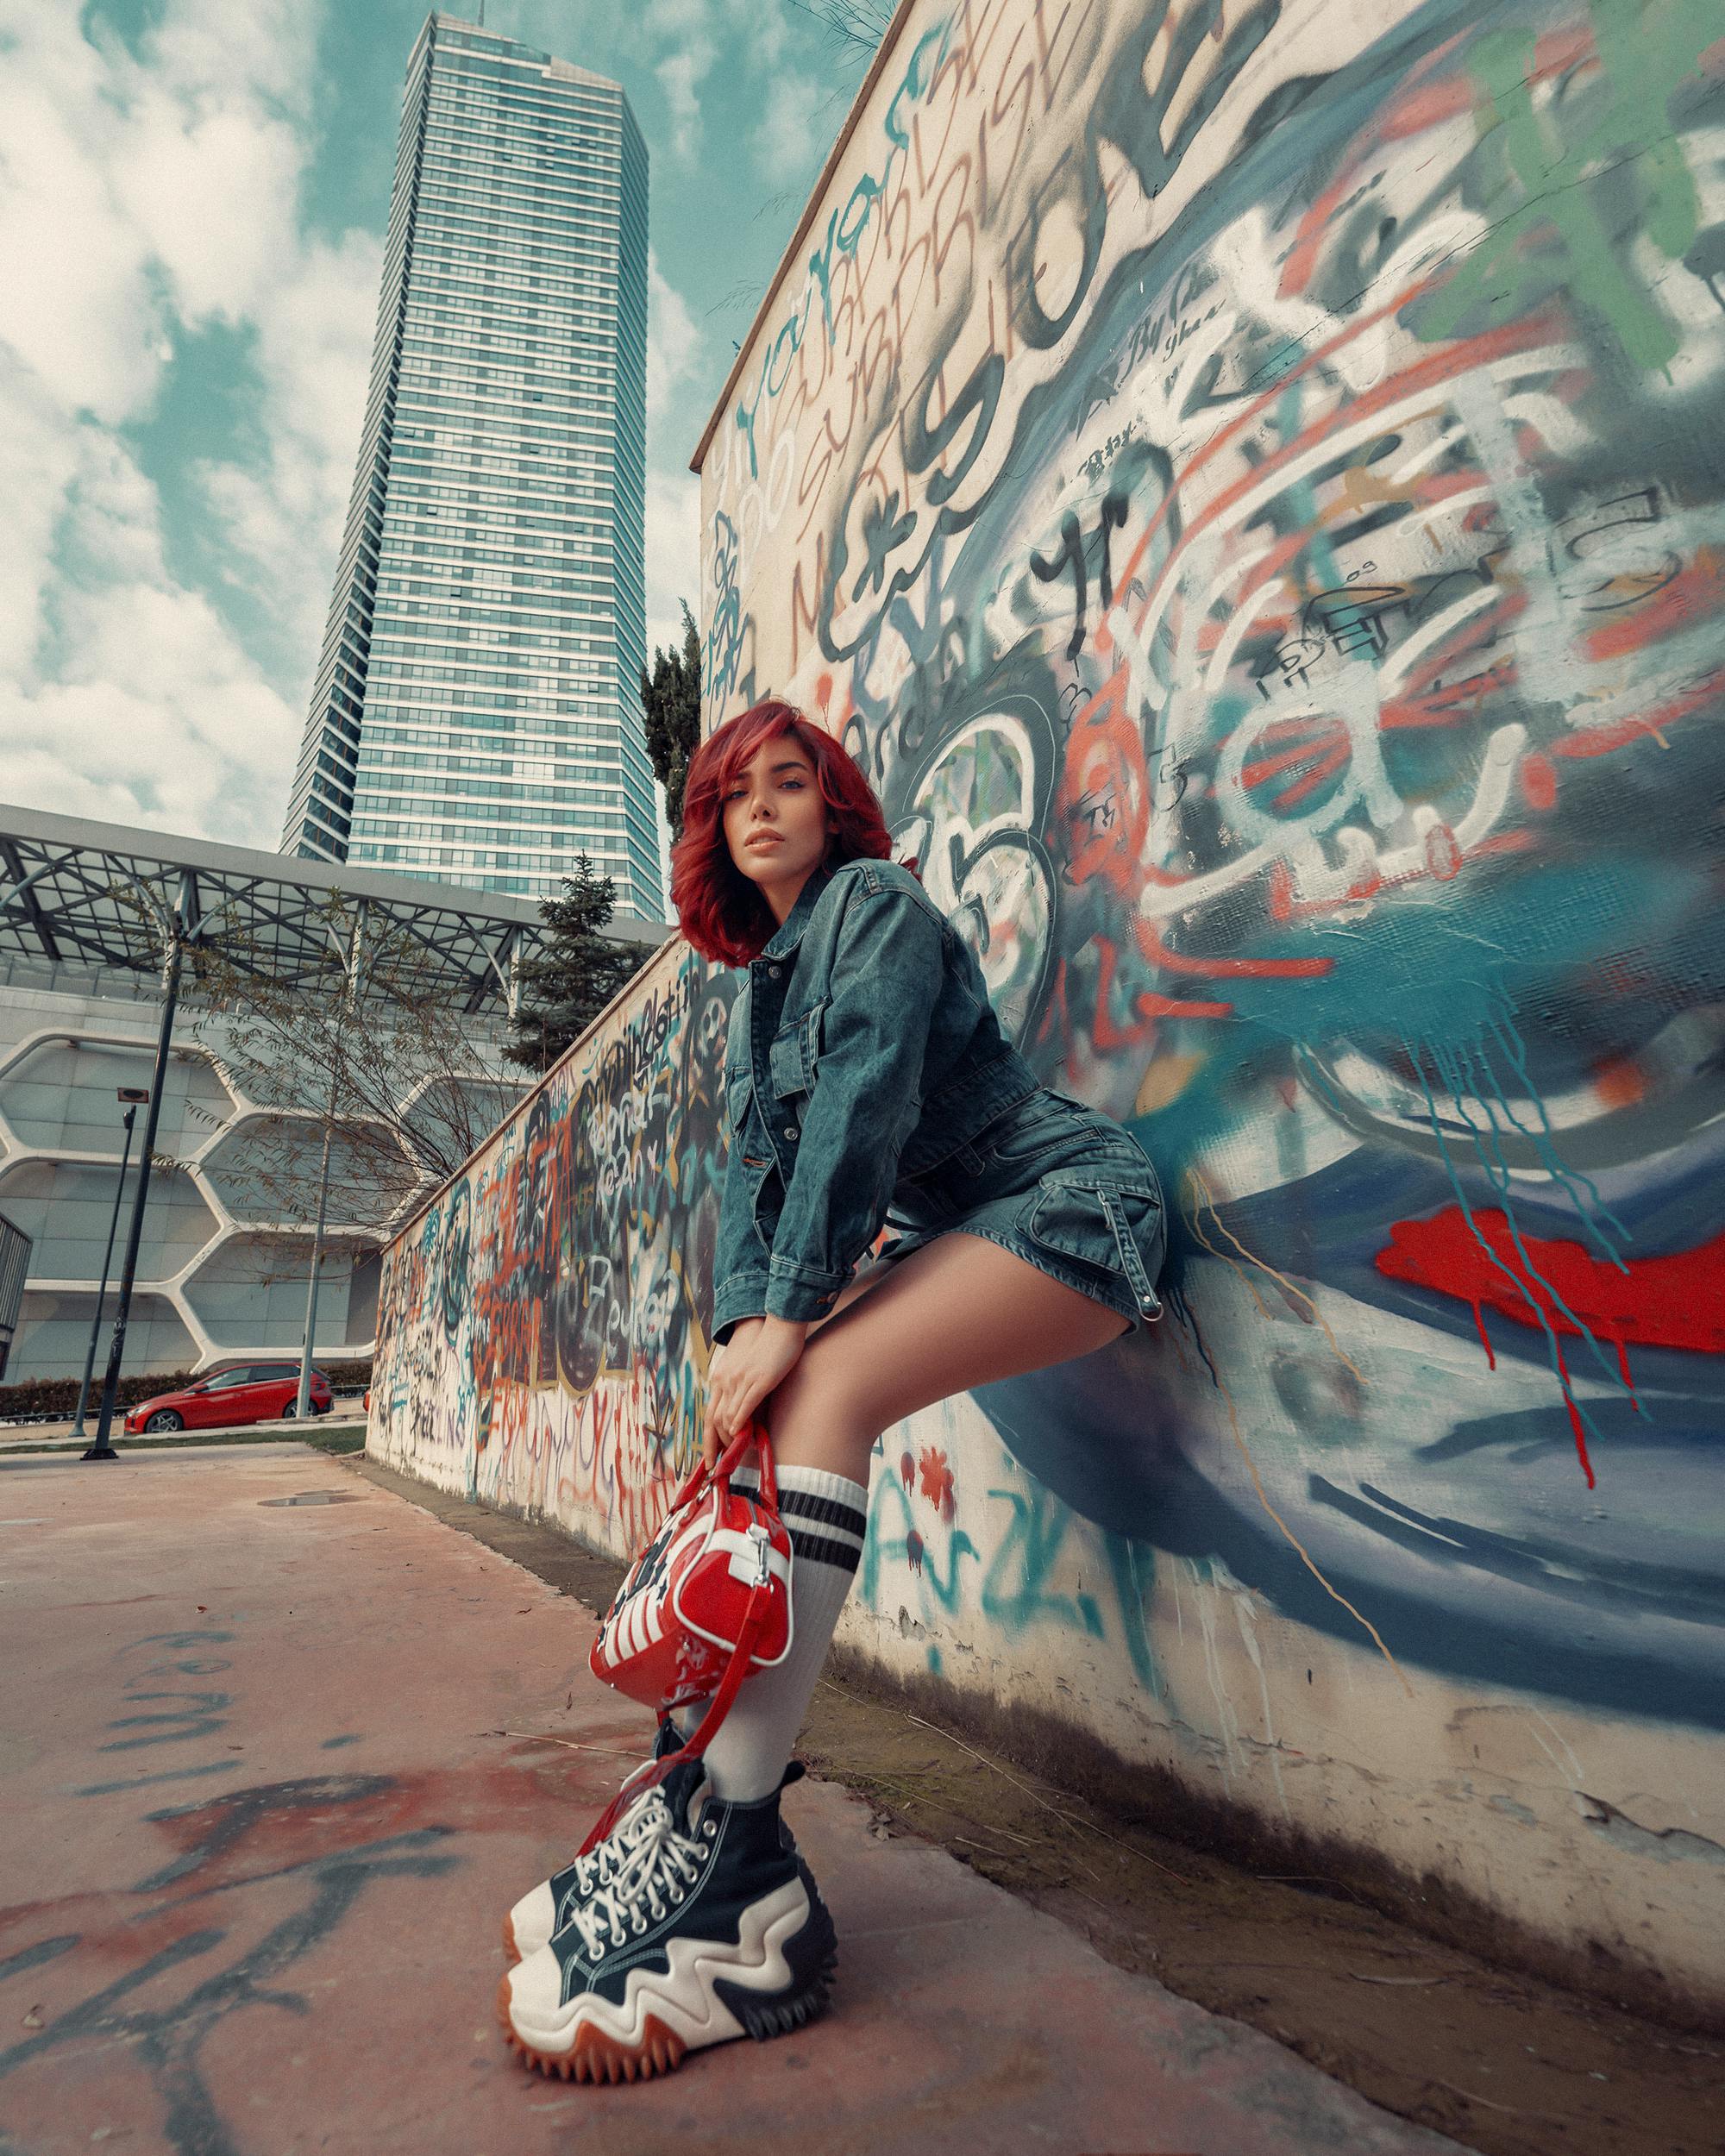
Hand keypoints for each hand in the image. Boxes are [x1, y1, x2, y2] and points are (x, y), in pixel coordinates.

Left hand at [702, 1315, 808, 1467]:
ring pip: (728, 1416)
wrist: (779, 1328)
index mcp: (722, 1379)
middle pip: (714, 1420)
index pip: (710, 1415)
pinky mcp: (759, 1381)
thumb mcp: (749, 1372)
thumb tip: (744, 1416)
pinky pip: (745, 1406)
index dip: (708, 1439)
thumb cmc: (767, 1350)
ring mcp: (742, 1381)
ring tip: (736, 1452)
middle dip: (714, 1446)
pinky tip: (741, 1434)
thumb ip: (743, 1391)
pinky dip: (741, 1423)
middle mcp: (727, 1380)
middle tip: (718, 1464)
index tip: (711, 1458)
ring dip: (731, 1438)